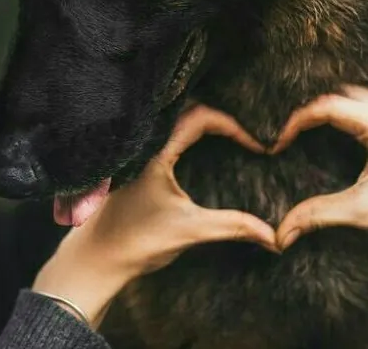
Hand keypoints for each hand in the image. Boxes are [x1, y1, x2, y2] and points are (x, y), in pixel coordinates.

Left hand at [33, 104, 275, 328]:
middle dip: (221, 117)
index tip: (256, 144)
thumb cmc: (136, 240)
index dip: (233, 125)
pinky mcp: (137, 163)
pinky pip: (167, 135)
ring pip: (176, 121)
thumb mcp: (190, 230)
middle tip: (249, 132)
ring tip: (233, 137)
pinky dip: (189, 135)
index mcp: (157, 148)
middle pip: (189, 110)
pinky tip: (203, 150)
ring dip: (204, 124)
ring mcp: (139, 151)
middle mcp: (146, 141)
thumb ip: (233, 226)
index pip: (201, 116)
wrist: (95, 258)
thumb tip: (273, 235)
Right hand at [271, 85, 367, 249]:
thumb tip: (280, 234)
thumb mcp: (362, 210)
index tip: (279, 143)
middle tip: (291, 133)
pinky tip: (343, 134)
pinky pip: (367, 107)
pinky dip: (350, 113)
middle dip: (312, 110)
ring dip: (333, 107)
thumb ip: (319, 215)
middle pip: (339, 94)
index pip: (325, 106)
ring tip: (311, 130)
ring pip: (357, 96)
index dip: (296, 121)